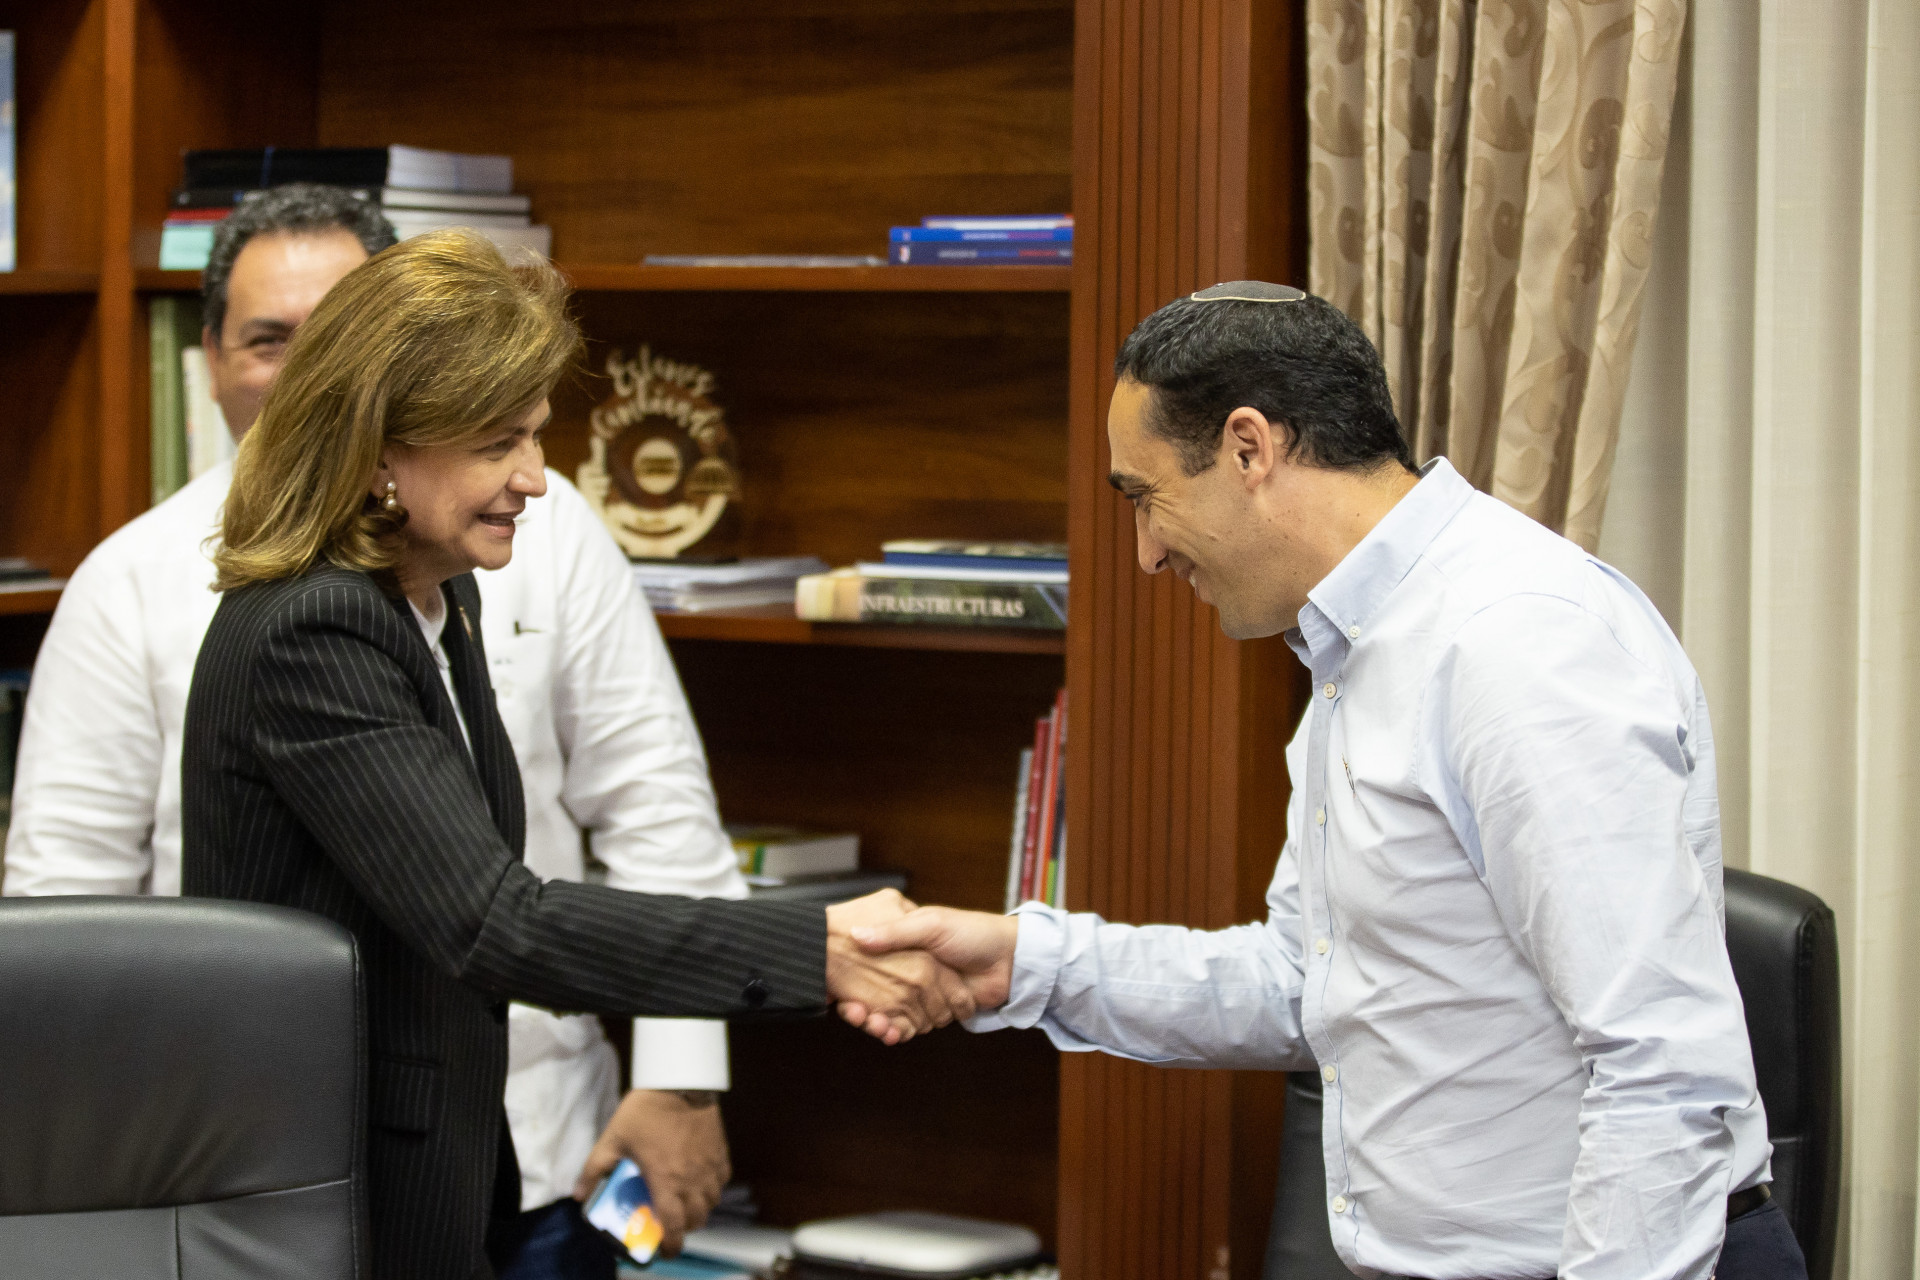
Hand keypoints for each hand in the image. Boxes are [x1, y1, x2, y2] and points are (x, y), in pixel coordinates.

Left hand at [571, 1088, 728, 1256]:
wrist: (678, 1083)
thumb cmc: (645, 1112)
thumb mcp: (612, 1139)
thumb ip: (594, 1169)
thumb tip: (578, 1195)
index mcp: (665, 1181)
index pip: (674, 1226)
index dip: (672, 1245)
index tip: (666, 1251)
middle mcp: (691, 1179)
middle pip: (696, 1219)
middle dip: (684, 1228)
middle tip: (671, 1223)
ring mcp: (709, 1167)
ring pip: (711, 1203)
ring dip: (699, 1209)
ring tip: (685, 1202)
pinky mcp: (720, 1153)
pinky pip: (720, 1181)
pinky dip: (712, 1188)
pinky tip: (699, 1180)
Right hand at [838, 907, 1018, 1031]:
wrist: (1010, 959)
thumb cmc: (971, 932)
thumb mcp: (930, 925)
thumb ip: (894, 932)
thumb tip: (857, 934)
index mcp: (904, 946)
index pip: (868, 964)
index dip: (851, 979)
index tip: (836, 989)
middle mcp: (910, 970)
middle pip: (874, 994)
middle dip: (861, 1006)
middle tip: (852, 1012)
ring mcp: (923, 993)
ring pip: (890, 1012)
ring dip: (877, 1021)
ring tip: (870, 1023)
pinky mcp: (937, 1012)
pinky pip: (912, 1025)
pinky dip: (898, 1031)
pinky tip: (888, 1032)